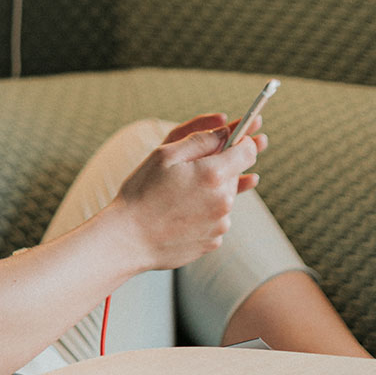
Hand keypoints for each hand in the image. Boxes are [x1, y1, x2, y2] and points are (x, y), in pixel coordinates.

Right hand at [111, 114, 263, 271]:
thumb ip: (199, 140)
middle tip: (189, 171)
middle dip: (219, 168)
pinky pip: (215, 220)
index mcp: (213, 174)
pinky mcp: (213, 242)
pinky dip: (203, 214)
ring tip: (177, 197)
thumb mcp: (164, 155)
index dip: (243, 141)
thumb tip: (224, 132)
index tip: (235, 139)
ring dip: (210, 192)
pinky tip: (178, 215)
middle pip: (234, 175)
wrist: (128, 239)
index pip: (247, 151)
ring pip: (224, 198)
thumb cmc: (142, 193)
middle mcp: (223, 200)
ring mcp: (220, 224)